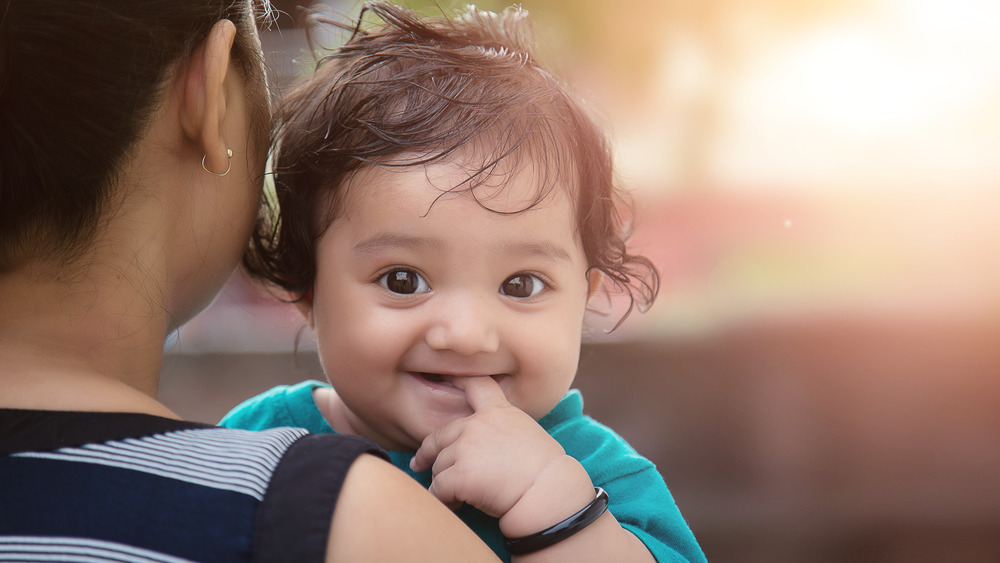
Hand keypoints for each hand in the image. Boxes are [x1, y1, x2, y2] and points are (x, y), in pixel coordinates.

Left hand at [410, 376, 566, 517]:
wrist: (548, 492)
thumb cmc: (546, 470)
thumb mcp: (527, 433)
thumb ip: (502, 429)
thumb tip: (486, 444)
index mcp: (498, 412)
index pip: (475, 386)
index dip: (457, 380)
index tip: (443, 378)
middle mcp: (477, 425)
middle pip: (440, 435)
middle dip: (428, 452)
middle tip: (420, 463)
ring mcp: (466, 449)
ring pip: (438, 466)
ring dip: (443, 482)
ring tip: (456, 496)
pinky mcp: (459, 475)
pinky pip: (439, 488)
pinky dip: (443, 499)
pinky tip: (456, 505)